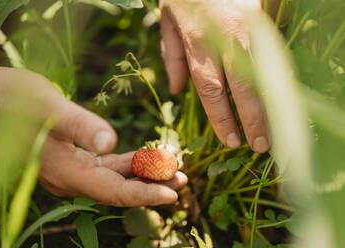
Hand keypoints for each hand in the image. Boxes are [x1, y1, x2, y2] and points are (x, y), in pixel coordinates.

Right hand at [0, 58, 186, 206]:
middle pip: (119, 188)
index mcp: (67, 171)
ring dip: (144, 173)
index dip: (145, 194)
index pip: (114, 191)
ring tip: (173, 165)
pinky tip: (146, 156)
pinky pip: (106, 166)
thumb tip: (111, 141)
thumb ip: (81, 125)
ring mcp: (72, 170)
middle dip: (152, 184)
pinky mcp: (73, 158)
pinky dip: (129, 163)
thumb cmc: (16, 100)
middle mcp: (70, 178)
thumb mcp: (50, 107)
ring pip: (115, 178)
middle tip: (183, 177)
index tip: (174, 192)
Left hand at [160, 0, 286, 152]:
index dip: (222, 118)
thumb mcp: (167, 22)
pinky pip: (274, 52)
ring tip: (276, 128)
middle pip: (242, 87)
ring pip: (263, 72)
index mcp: (198, 41)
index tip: (230, 140)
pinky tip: (281, 98)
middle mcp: (226, 37)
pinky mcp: (265, 17)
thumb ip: (173, 58)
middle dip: (253, 119)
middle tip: (259, 145)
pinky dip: (278, 78)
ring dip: (270, 103)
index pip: (211, 90)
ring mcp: (250, 26)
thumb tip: (178, 91)